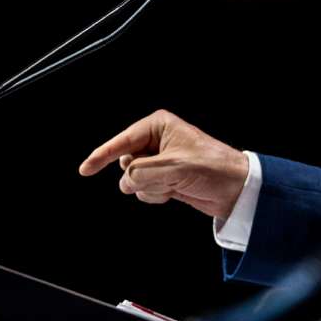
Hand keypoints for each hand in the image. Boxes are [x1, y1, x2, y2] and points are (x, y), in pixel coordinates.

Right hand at [78, 109, 248, 219]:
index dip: (102, 155)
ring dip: (151, 187)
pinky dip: (156, 195)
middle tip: (167, 177)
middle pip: (126, 163)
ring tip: (175, 184)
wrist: (235, 190)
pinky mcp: (163, 178)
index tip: (85, 170)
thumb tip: (125, 182)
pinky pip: (144, 190)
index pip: (122, 142)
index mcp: (159, 125)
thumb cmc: (212, 168)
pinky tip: (175, 192)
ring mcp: (159, 161)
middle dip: (141, 175)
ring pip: (134, 180)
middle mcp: (156, 140)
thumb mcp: (173, 168)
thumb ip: (141, 173)